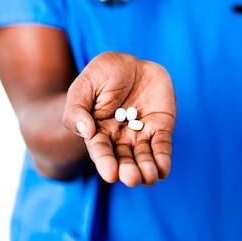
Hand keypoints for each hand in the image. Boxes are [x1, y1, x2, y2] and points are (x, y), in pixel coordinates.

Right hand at [63, 52, 176, 186]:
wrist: (130, 62)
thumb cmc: (102, 74)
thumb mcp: (84, 86)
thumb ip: (77, 110)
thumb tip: (87, 131)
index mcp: (99, 132)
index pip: (101, 151)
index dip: (106, 163)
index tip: (110, 174)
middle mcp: (120, 138)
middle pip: (124, 159)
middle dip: (128, 170)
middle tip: (132, 179)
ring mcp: (141, 133)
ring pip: (144, 156)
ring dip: (147, 169)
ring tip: (148, 177)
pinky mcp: (161, 126)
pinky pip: (162, 145)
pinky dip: (163, 158)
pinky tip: (163, 171)